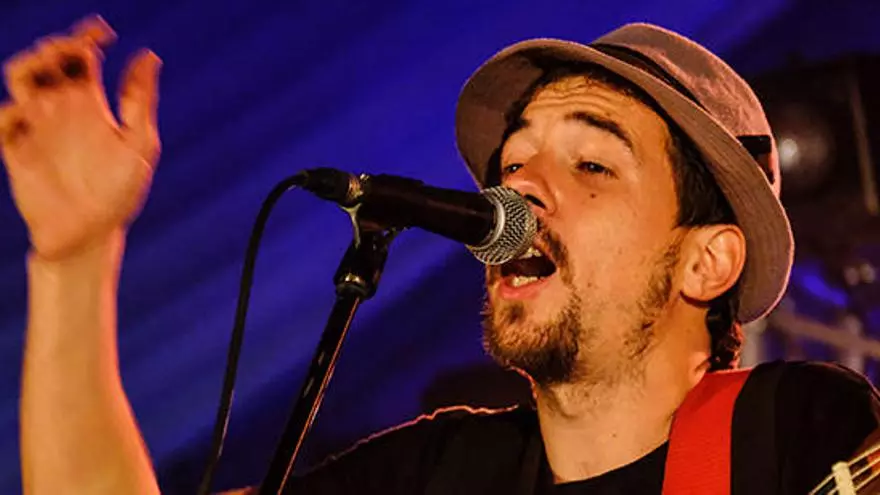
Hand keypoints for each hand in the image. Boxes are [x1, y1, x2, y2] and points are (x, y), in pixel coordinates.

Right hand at [0, 15, 161, 260]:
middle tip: (76, 51)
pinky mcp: (16, 151)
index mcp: (90, 104)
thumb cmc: (120, 194)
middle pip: (47, 59)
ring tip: (51, 72)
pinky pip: (3, 121)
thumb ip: (139, 100)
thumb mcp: (139, 144)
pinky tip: (30, 115)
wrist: (90, 236)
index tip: (102, 31)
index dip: (87, 36)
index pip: (82, 56)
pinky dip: (10, 112)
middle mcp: (61, 110)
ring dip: (30, 66)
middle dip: (57, 46)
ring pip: (20, 79)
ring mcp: (36, 128)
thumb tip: (150, 54)